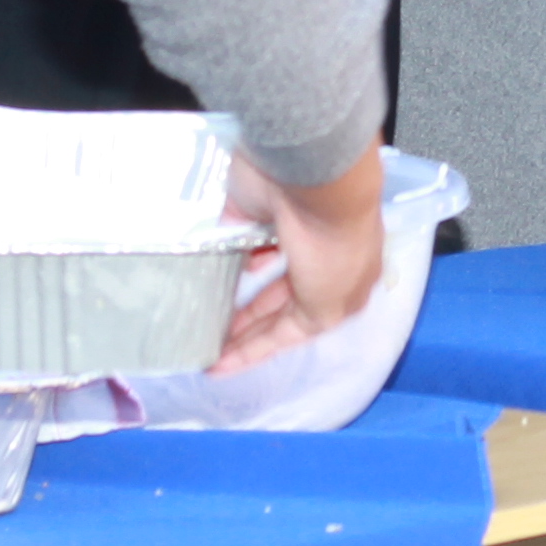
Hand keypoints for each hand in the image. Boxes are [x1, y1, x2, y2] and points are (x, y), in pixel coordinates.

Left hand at [216, 149, 388, 372]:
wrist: (315, 177)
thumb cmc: (333, 245)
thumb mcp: (332, 305)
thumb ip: (305, 325)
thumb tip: (275, 327)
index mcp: (343, 282)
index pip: (295, 327)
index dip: (258, 350)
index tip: (219, 368)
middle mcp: (318, 257)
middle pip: (276, 301)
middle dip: (246, 327)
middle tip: (209, 347)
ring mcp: (286, 230)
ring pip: (255, 271)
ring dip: (234, 293)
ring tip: (202, 315)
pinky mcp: (253, 209)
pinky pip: (233, 239)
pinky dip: (222, 257)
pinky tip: (205, 275)